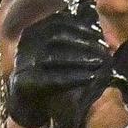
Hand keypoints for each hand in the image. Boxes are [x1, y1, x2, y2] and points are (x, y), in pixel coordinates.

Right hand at [9, 13, 122, 127]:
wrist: (30, 106)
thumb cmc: (52, 75)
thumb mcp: (64, 53)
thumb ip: (80, 39)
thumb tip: (103, 26)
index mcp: (34, 32)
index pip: (57, 21)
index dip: (80, 26)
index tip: (99, 33)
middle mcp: (25, 45)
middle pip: (56, 36)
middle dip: (84, 42)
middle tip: (104, 51)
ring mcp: (23, 64)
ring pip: (54, 56)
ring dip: (82, 58)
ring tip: (101, 63)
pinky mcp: (26, 83)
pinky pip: (53, 79)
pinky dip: (75, 77)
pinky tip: (92, 77)